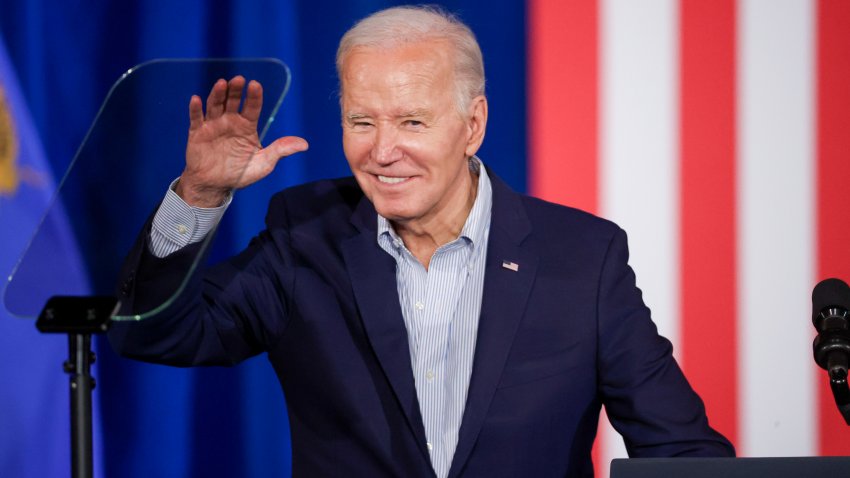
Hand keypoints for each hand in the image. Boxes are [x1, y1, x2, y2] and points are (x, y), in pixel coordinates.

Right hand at [177, 76, 307, 206]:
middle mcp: (230, 122)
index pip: (252, 107)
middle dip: (236, 90)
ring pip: (215, 105)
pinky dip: (196, 109)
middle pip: (233, 101)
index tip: (255, 85)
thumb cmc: (240, 174)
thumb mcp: (264, 163)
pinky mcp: (197, 133)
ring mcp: (213, 125)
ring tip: (222, 84)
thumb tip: (305, 144)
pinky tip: (197, 99)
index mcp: (247, 126)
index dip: (254, 96)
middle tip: (239, 80)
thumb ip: (280, 150)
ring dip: (217, 94)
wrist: (214, 186)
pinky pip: (196, 118)